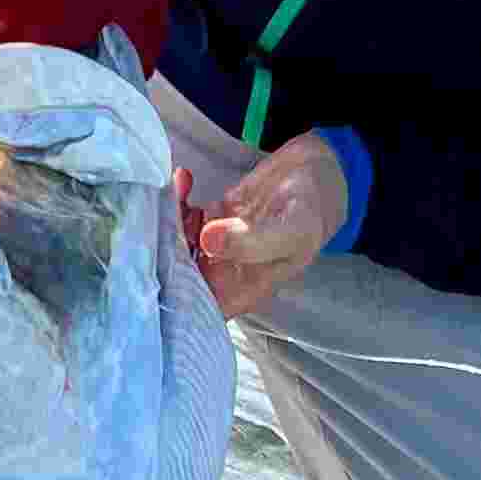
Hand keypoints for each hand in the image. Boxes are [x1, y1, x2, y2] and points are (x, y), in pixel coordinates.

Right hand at [0, 0, 172, 68]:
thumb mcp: (146, 0)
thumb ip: (132, 57)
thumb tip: (116, 92)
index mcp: (54, 31)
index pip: (47, 81)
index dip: (64, 63)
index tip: (78, 37)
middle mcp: (6, 16)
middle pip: (17, 54)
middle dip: (38, 32)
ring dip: (10, 5)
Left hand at [178, 134, 347, 318]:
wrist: (321, 172)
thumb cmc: (315, 210)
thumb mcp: (293, 229)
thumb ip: (253, 241)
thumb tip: (208, 241)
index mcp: (244, 289)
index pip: (198, 308)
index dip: (173, 292)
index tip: (158, 261)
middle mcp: (225, 273)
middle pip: (178, 274)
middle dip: (161, 248)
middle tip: (161, 216)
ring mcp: (215, 245)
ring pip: (175, 244)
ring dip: (166, 220)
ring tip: (174, 191)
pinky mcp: (211, 217)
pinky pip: (182, 216)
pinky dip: (176, 199)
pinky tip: (184, 178)